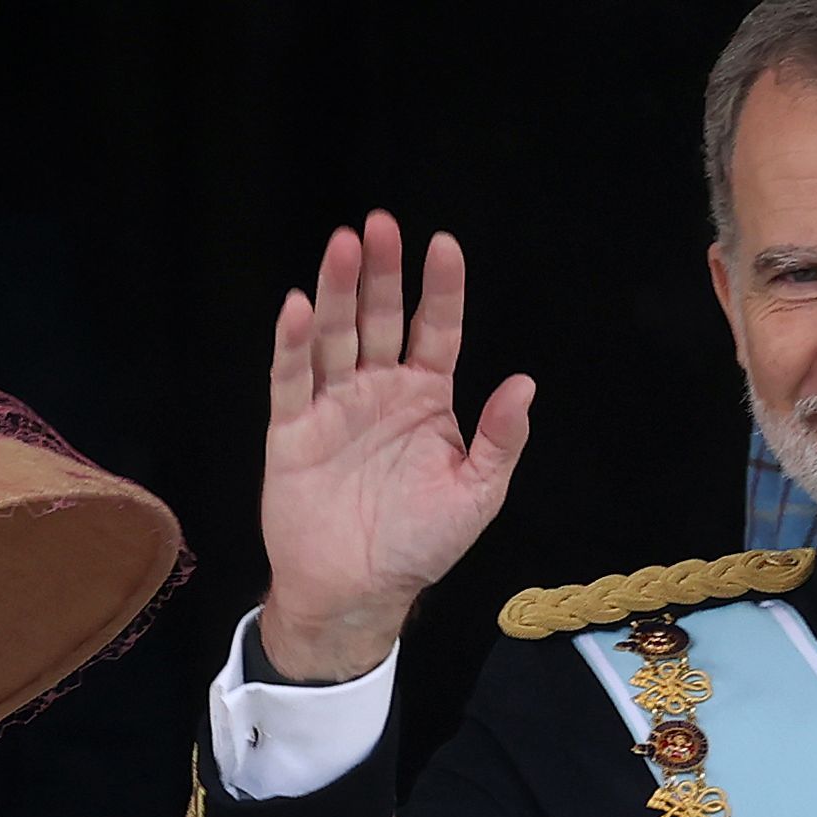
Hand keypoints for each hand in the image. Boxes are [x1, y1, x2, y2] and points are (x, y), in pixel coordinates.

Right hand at [257, 210, 536, 680]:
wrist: (357, 592)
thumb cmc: (419, 544)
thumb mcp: (476, 495)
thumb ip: (498, 440)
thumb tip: (524, 384)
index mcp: (426, 398)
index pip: (436, 329)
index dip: (441, 288)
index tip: (444, 244)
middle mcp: (379, 390)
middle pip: (381, 317)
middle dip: (381, 271)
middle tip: (379, 224)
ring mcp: (334, 405)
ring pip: (335, 335)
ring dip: (337, 290)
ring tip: (341, 246)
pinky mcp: (292, 428)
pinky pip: (292, 378)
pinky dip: (293, 343)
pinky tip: (297, 306)